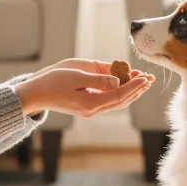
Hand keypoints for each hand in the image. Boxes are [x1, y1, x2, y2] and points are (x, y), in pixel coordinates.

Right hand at [13, 64, 154, 117]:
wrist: (36, 93)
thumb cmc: (53, 81)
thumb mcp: (76, 76)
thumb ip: (98, 79)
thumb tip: (117, 81)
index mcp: (91, 103)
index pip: (119, 96)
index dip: (134, 86)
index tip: (145, 78)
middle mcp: (92, 109)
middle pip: (121, 101)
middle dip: (136, 89)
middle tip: (150, 79)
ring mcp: (90, 110)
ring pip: (116, 102)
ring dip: (130, 92)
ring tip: (142, 82)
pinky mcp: (86, 106)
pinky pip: (108, 100)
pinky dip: (119, 92)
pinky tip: (125, 84)